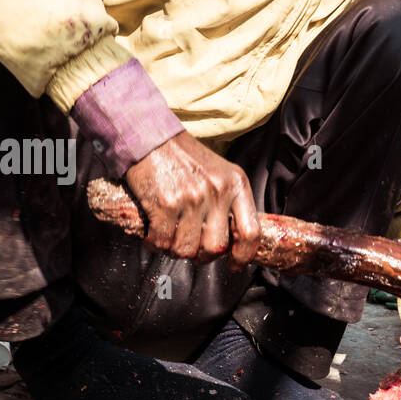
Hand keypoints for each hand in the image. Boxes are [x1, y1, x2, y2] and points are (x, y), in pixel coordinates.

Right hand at [124, 131, 259, 266]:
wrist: (150, 136)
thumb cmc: (184, 158)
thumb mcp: (219, 173)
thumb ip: (228, 202)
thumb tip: (230, 241)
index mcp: (236, 184)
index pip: (250, 231)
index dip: (243, 255)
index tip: (234, 263)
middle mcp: (218, 191)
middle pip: (216, 247)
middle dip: (201, 256)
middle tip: (191, 248)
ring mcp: (192, 198)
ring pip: (187, 249)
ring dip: (175, 250)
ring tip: (169, 238)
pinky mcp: (166, 203)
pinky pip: (163, 241)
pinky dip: (155, 244)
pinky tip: (152, 235)